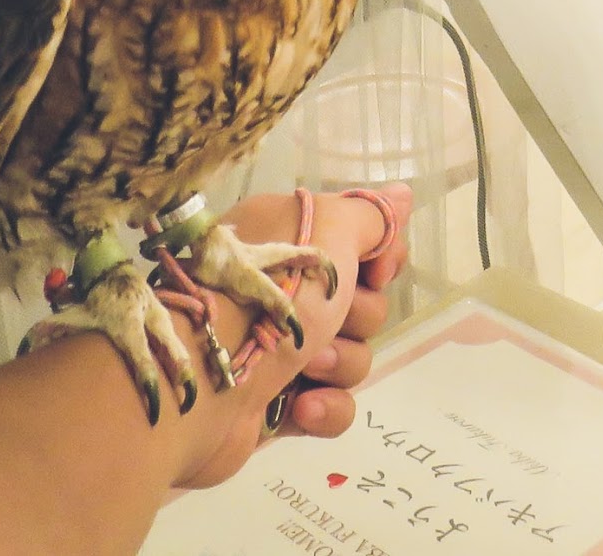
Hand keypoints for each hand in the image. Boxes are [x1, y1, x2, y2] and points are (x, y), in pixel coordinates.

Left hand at [174, 183, 412, 488]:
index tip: (376, 272)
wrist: (199, 384)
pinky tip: (302, 406)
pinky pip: (331, 405)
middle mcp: (281, 292)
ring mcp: (276, 350)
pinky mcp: (275, 404)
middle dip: (358, 318)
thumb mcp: (327, 231)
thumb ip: (370, 216)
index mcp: (286, 243)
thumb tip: (403, 194)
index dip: (379, 259)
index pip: (357, 244)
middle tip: (332, 321)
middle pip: (362, 304)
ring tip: (307, 370)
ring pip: (351, 356)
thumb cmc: (267, 293)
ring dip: (340, 363)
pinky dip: (325, 407)